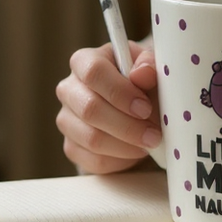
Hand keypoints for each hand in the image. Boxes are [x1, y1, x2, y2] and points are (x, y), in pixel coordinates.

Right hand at [55, 41, 159, 173]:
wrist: (137, 107)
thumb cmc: (142, 82)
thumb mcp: (150, 68)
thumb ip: (149, 66)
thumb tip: (142, 73)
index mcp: (85, 61)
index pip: (93, 72)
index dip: (120, 92)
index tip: (145, 107)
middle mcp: (69, 89)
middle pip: (90, 109)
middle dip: (127, 125)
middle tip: (154, 133)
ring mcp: (67, 119)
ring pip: (92, 138)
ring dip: (127, 145)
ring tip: (150, 142)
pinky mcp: (72, 147)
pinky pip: (94, 160)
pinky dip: (121, 160)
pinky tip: (136, 151)